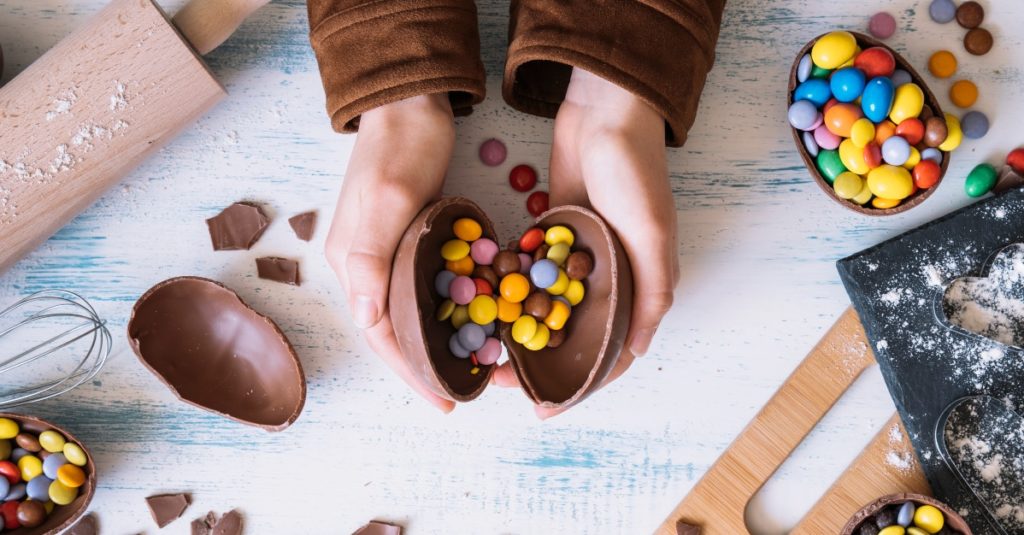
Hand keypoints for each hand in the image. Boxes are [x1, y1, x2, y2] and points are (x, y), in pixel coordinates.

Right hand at [325, 94, 456, 412]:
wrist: (409, 101)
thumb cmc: (401, 146)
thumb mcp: (390, 199)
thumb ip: (372, 257)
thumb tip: (365, 320)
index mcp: (351, 263)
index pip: (378, 334)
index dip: (410, 373)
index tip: (445, 400)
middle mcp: (362, 264)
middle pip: (391, 330)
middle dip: (424, 365)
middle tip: (464, 389)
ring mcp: (384, 250)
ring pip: (408, 311)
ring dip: (435, 340)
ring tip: (469, 364)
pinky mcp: (406, 236)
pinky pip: (423, 286)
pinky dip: (444, 308)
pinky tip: (469, 319)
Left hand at [494, 68, 679, 418]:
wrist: (605, 112)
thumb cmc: (636, 172)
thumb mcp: (651, 233)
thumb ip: (651, 291)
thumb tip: (638, 351)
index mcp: (639, 284)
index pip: (610, 351)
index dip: (579, 384)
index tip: (543, 408)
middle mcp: (608, 276)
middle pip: (571, 335)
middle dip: (537, 362)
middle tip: (499, 378)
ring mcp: (577, 256)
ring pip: (545, 307)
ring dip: (518, 329)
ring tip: (484, 350)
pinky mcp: (551, 232)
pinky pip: (529, 271)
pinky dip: (510, 289)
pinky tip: (481, 305)